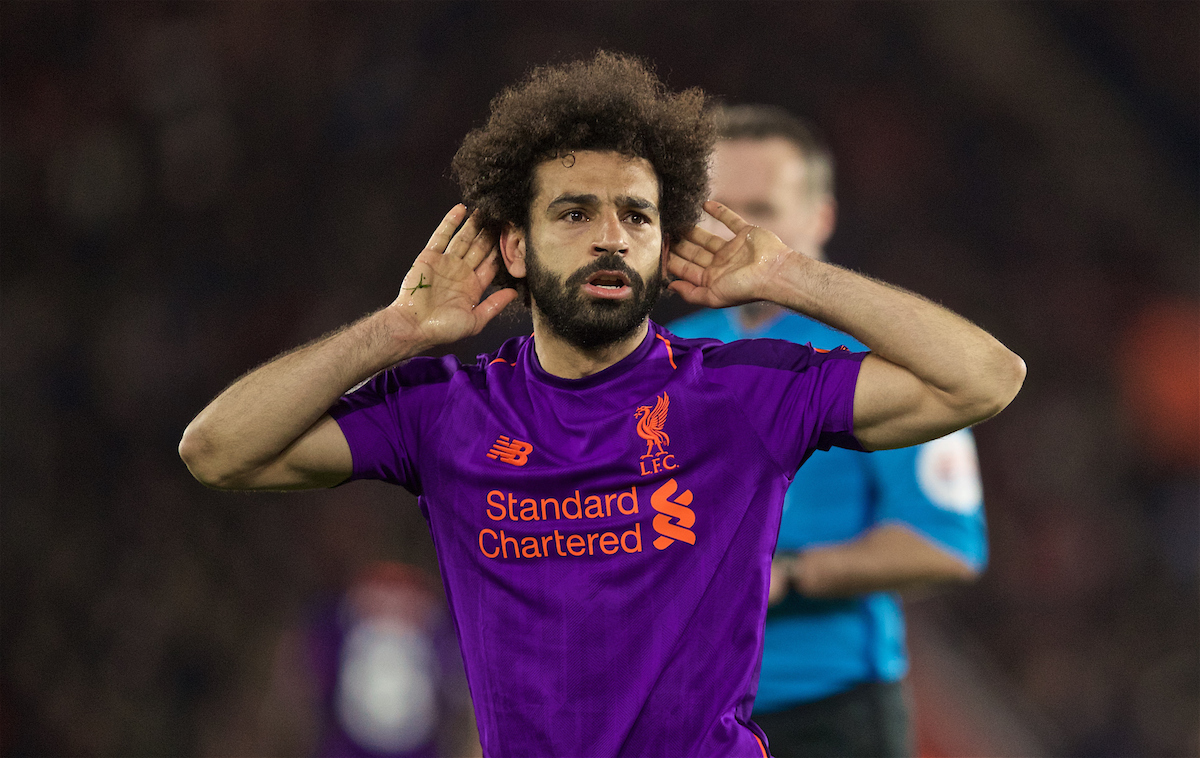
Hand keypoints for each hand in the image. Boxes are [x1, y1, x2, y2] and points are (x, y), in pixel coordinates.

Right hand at [388, 205, 517, 346]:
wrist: (413, 326)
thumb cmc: (444, 328)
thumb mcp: (475, 321)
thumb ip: (494, 305)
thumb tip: (514, 293)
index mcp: (473, 287)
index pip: (491, 264)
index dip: (501, 251)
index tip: (514, 236)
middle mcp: (461, 272)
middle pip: (480, 248)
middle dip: (490, 234)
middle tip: (503, 217)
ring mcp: (446, 263)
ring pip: (463, 239)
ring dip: (474, 224)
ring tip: (485, 209)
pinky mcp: (430, 256)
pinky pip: (441, 236)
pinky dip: (451, 222)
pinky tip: (461, 209)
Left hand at [667, 200, 800, 308]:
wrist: (774, 273)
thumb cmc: (744, 288)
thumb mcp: (712, 297)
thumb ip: (691, 294)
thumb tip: (670, 287)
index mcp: (712, 279)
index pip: (686, 269)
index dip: (672, 260)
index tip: (658, 250)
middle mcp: (721, 264)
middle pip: (694, 252)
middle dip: (679, 244)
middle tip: (663, 232)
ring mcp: (733, 248)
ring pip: (708, 237)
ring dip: (693, 230)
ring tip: (678, 220)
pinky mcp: (745, 233)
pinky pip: (730, 219)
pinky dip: (719, 211)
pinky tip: (705, 204)